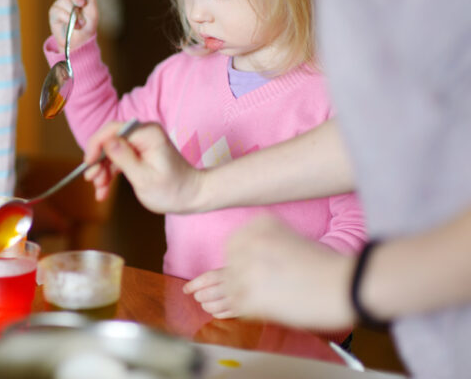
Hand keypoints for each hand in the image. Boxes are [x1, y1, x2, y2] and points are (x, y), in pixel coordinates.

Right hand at [48, 0, 98, 52]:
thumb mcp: (93, 13)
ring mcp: (60, 4)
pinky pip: (59, 11)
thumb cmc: (86, 26)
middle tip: (82, 3)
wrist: (79, 42)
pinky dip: (68, 19)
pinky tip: (73, 25)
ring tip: (80, 23)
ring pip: (64, 1)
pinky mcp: (53, 13)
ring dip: (74, 13)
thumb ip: (91, 1)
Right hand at [83, 121, 203, 213]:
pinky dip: (110, 174)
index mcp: (147, 134)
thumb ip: (124, 158)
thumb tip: (106, 142)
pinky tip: (103, 190)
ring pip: (111, 152)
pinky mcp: (139, 153)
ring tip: (99, 190)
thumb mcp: (144, 178)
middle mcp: (143, 133)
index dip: (96, 144)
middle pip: (109, 140)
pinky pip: (118, 159)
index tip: (88, 163)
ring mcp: (141, 143)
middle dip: (98, 161)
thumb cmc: (173, 190)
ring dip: (102, 170)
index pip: (113, 129)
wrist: (192, 196)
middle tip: (92, 180)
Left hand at [185, 214, 356, 329]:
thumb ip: (264, 243)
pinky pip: (231, 304)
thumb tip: (240, 260)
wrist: (344, 284)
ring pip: (225, 286)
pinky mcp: (251, 297)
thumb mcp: (290, 238)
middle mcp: (249, 244)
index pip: (234, 246)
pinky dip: (222, 308)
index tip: (226, 268)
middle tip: (192, 287)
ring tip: (197, 298)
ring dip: (212, 295)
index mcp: (259, 226)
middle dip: (213, 280)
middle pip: (227, 267)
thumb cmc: (324, 264)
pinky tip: (211, 309)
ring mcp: (247, 270)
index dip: (230, 262)